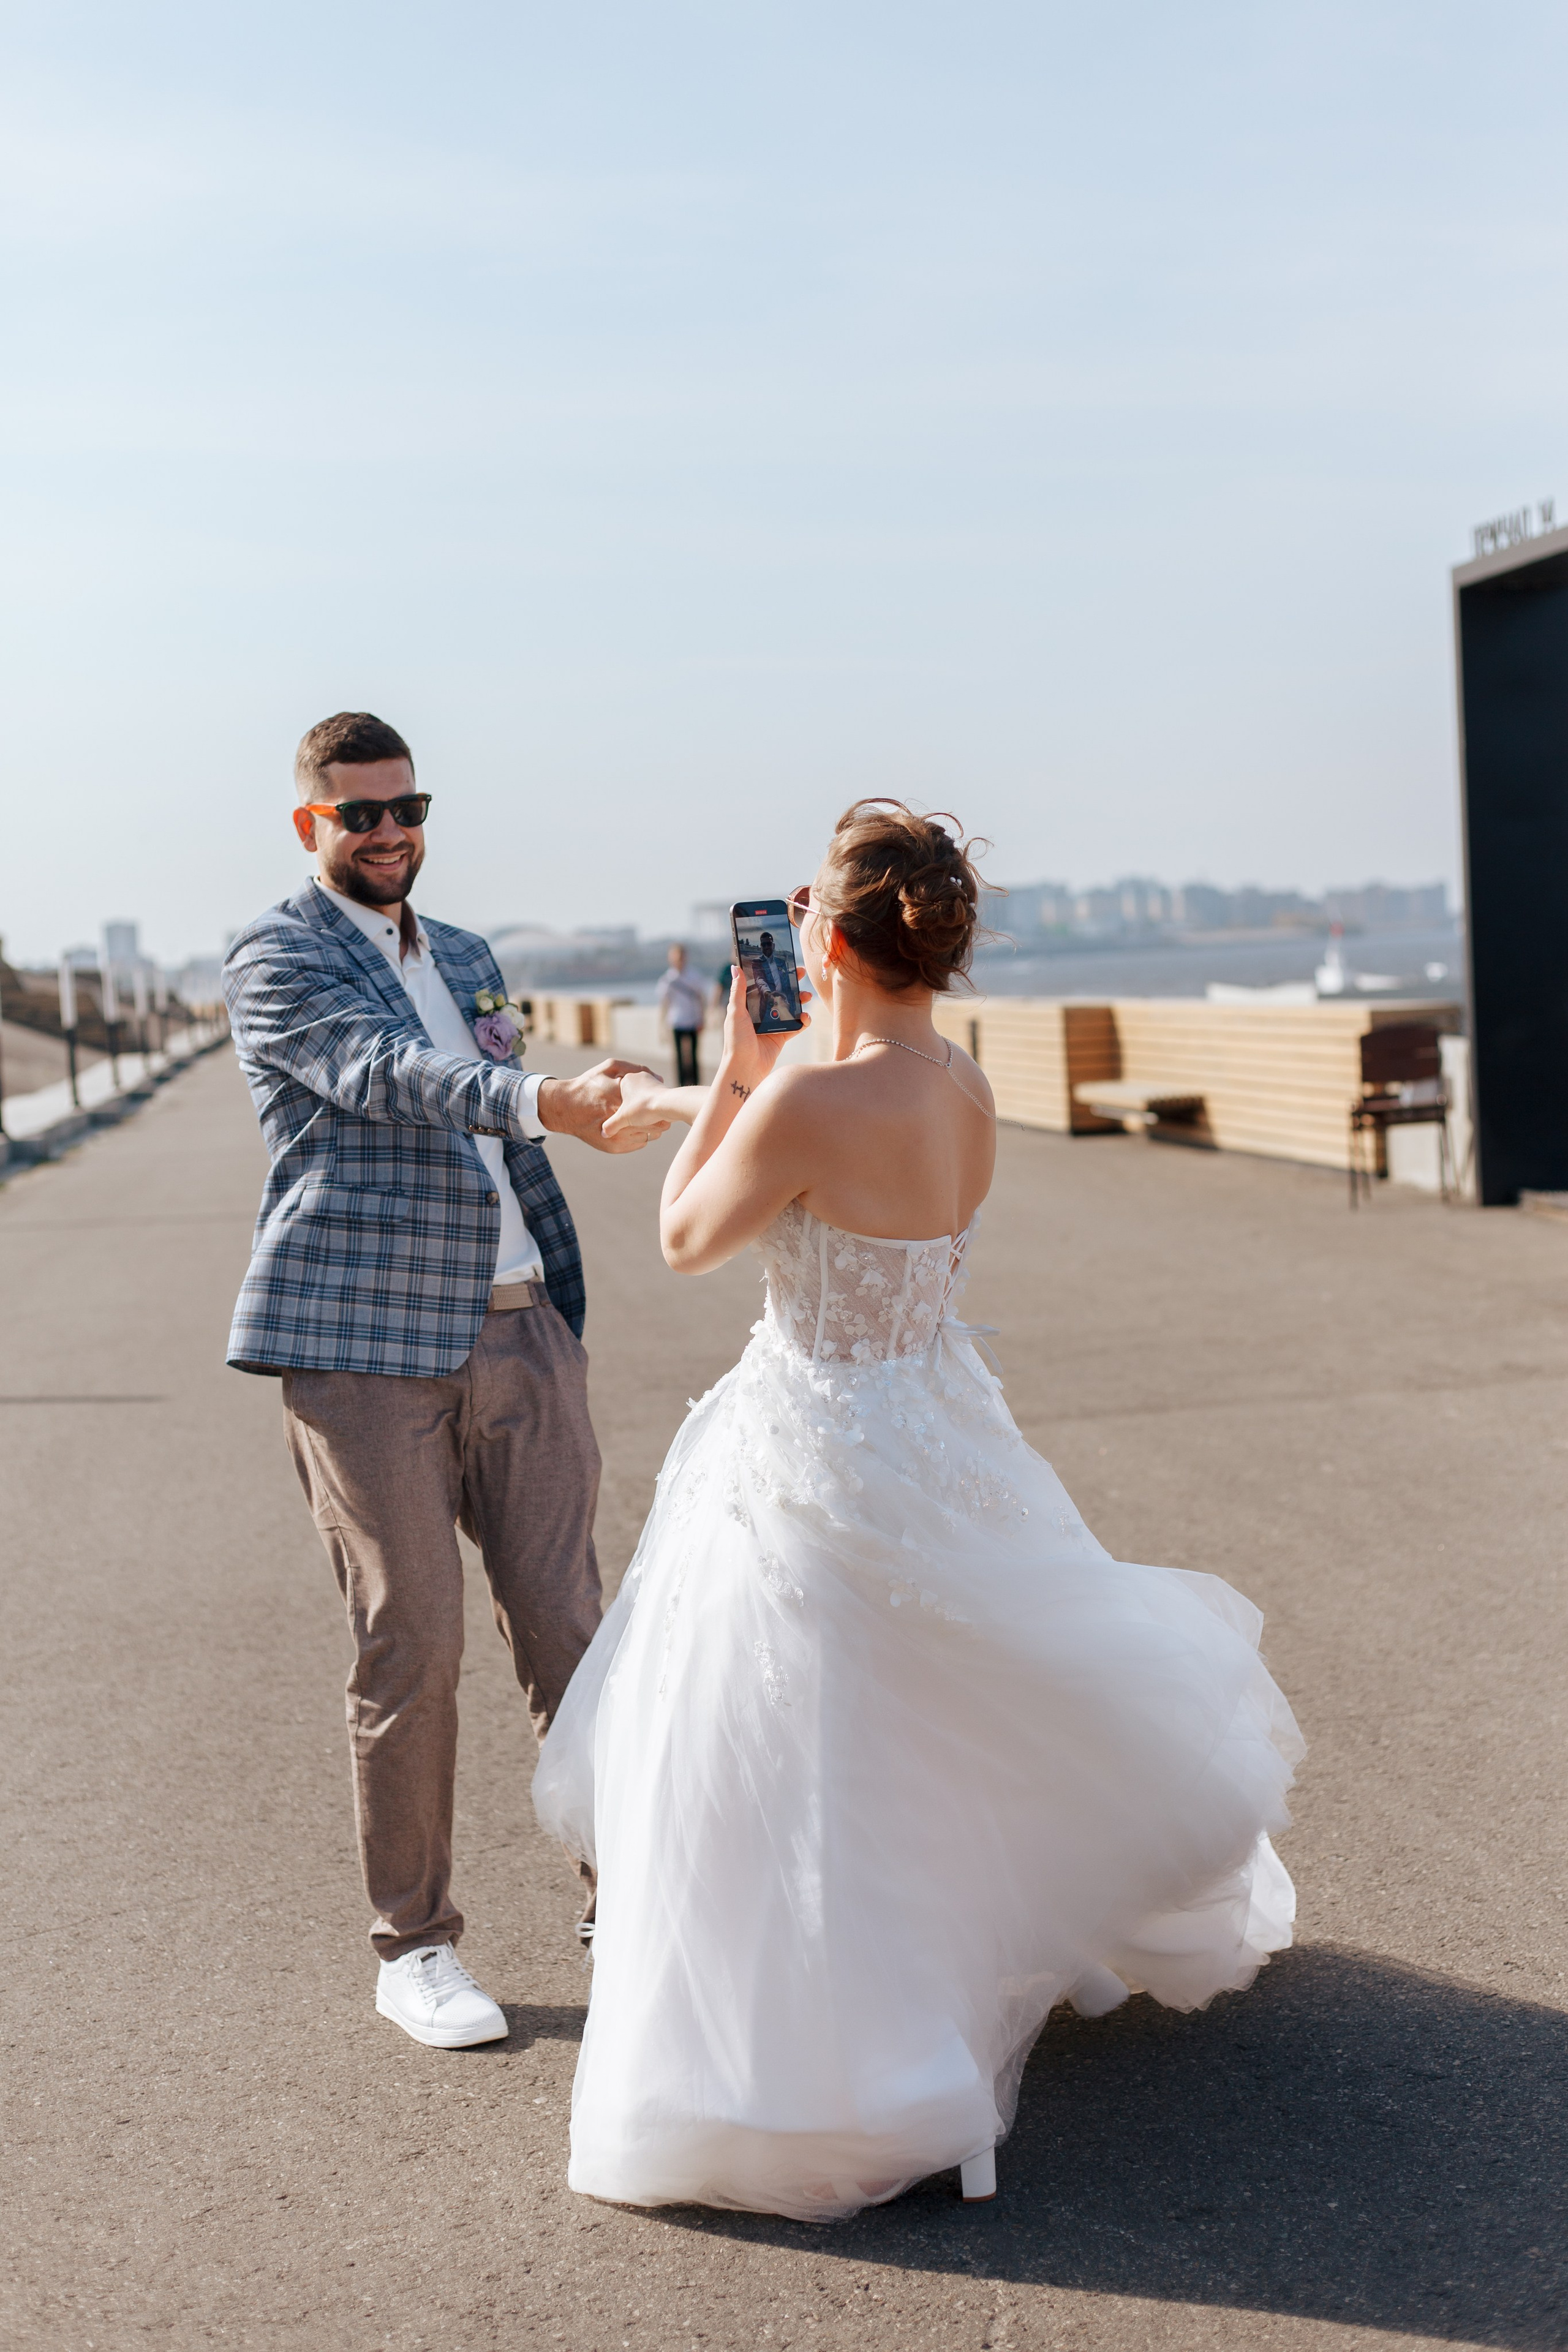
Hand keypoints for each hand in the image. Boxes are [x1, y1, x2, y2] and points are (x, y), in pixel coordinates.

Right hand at [537, 1060, 669, 1153]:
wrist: (565, 1107)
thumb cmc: (589, 1084)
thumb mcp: (609, 1067)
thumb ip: (634, 1069)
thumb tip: (659, 1077)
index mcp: (619, 1098)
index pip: (652, 1105)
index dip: (660, 1103)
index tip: (662, 1098)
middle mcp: (617, 1119)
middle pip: (653, 1124)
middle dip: (659, 1118)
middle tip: (660, 1112)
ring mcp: (616, 1136)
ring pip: (649, 1135)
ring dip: (652, 1128)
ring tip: (647, 1119)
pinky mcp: (614, 1147)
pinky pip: (640, 1143)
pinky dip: (641, 1136)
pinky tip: (635, 1126)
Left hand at [716, 965, 811, 1101]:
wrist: (745, 1069)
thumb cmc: (736, 1042)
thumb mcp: (735, 1013)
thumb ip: (738, 991)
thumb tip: (736, 968)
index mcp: (748, 1006)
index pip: (762, 985)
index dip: (773, 974)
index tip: (784, 964)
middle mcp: (760, 1013)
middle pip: (779, 994)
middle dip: (791, 984)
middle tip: (802, 974)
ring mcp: (772, 1025)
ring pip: (789, 1008)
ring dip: (800, 1001)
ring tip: (807, 997)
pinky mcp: (781, 1037)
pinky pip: (795, 1026)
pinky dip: (803, 1021)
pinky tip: (806, 1018)